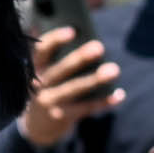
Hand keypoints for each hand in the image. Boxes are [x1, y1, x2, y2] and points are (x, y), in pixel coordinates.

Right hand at [21, 27, 123, 147]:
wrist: (36, 127)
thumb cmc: (45, 89)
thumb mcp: (39, 72)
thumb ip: (48, 53)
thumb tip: (48, 25)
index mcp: (34, 69)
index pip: (41, 52)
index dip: (55, 40)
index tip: (72, 31)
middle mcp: (39, 85)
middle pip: (60, 70)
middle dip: (79, 58)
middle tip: (99, 47)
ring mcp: (50, 102)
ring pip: (74, 89)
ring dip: (95, 80)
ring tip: (114, 70)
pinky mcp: (62, 117)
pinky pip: (86, 108)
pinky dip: (103, 102)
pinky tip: (119, 94)